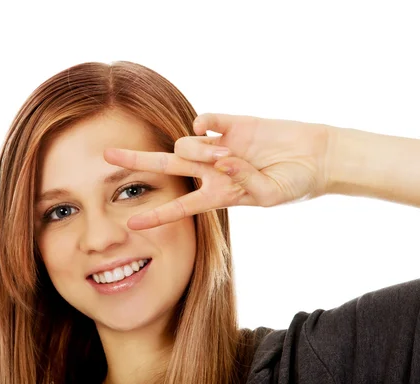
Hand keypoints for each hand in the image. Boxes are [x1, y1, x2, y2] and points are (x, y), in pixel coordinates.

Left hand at [103, 113, 331, 229]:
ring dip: (200, 152)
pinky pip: (204, 121)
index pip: (179, 206)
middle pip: (164, 166)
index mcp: (217, 194)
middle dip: (136, 161)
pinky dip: (204, 125)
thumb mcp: (270, 195)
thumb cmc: (295, 183)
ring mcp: (218, 146)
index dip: (156, 215)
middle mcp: (211, 170)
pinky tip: (212, 130)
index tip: (129, 222)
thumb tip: (223, 160)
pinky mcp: (230, 124)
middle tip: (106, 156)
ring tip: (228, 155)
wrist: (317, 156)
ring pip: (185, 145)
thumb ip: (244, 182)